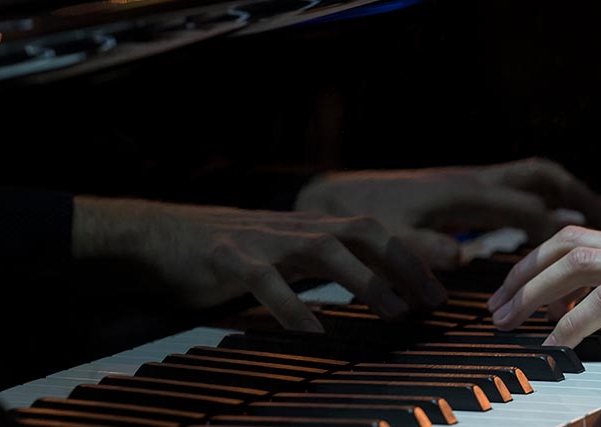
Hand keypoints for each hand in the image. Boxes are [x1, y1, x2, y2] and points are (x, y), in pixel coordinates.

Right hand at [72, 197, 444, 330]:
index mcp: (312, 224)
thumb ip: (326, 264)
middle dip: (404, 264)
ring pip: (324, 249)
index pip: (375, 232)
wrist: (158, 236)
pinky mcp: (228, 257)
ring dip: (365, 281)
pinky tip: (312, 331)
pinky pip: (265, 279)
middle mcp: (295, 225)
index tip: (441, 291)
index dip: (412, 257)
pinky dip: (292, 305)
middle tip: (431, 302)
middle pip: (363, 231)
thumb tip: (375, 287)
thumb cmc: (230, 253)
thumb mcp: (286, 253)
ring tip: (394, 313)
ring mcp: (262, 238)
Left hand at [295, 158, 600, 269]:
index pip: (526, 207)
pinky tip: (555, 223)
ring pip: (535, 177)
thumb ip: (422, 248)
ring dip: (570, 194)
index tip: (590, 254)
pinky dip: (547, 200)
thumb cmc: (360, 222)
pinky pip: (520, 187)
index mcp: (463, 193)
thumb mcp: (388, 237)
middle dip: (582, 195)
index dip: (559, 231)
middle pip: (543, 176)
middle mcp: (474, 180)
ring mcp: (472, 181)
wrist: (333, 199)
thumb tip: (460, 255)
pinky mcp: (465, 188)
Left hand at [487, 226, 600, 347]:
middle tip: (498, 305)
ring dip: (532, 293)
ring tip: (508, 322)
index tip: (523, 290)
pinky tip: (555, 345)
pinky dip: (571, 323)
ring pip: (574, 262)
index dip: (546, 261)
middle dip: (523, 272)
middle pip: (565, 242)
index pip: (586, 239)